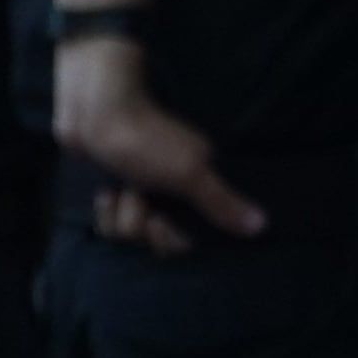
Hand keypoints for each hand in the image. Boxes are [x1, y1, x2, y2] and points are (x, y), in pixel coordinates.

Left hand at [55, 38, 262, 250]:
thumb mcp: (188, 173)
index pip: (188, 239)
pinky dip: (105, 209)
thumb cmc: (146, 141)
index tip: (157, 219)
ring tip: (117, 188)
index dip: (168, 237)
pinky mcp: (118, 193)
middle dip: (138, 222)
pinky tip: (106, 191)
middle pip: (155, 239)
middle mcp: (174, 193)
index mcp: (197, 186)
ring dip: (118, 213)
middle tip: (136, 195)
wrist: (94, 117)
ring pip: (128, 232)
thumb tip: (263, 225)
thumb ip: (222, 203)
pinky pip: (111, 223)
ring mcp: (145, 193)